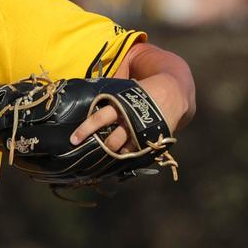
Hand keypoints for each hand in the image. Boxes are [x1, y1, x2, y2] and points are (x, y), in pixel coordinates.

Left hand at [69, 74, 187, 152]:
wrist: (173, 92)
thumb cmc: (142, 90)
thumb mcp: (124, 89)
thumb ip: (108, 96)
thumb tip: (84, 94)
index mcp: (121, 105)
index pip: (100, 118)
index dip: (86, 129)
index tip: (74, 139)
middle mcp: (131, 120)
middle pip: (112, 140)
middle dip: (103, 147)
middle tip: (94, 150)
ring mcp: (143, 132)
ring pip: (125, 151)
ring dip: (116, 154)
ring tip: (110, 154)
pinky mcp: (153, 140)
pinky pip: (138, 153)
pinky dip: (129, 157)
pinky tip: (122, 158)